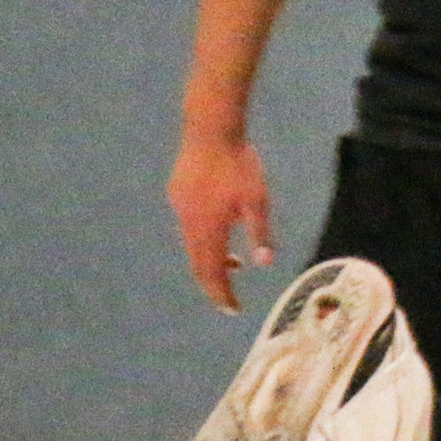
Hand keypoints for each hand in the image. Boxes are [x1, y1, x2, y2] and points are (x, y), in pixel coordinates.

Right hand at [168, 129, 270, 314]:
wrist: (210, 131)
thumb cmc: (239, 165)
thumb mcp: (257, 200)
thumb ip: (259, 232)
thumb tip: (263, 264)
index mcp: (208, 228)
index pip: (212, 272)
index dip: (221, 293)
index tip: (232, 309)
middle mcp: (188, 224)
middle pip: (198, 264)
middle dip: (213, 284)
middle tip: (227, 300)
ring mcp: (179, 209)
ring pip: (191, 246)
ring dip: (210, 260)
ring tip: (232, 265)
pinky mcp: (176, 195)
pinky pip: (188, 228)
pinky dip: (203, 240)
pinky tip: (218, 231)